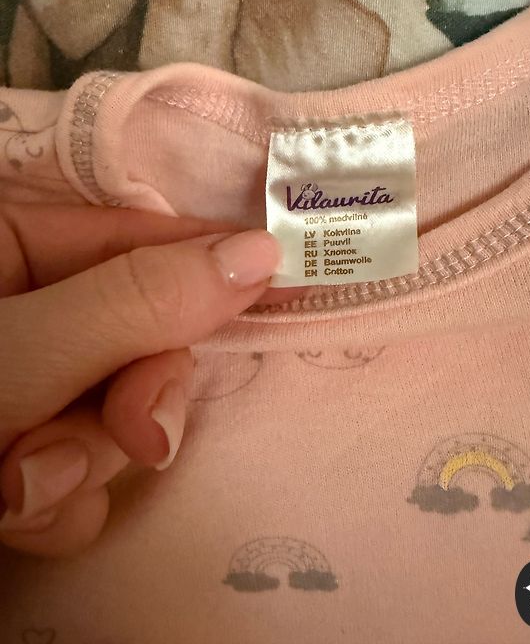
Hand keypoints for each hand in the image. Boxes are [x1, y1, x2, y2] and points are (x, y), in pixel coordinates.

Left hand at [0, 203, 280, 556]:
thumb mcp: (18, 351)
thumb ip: (133, 306)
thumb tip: (255, 256)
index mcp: (9, 251)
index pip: (139, 239)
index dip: (210, 260)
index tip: (283, 273)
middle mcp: (25, 312)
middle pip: (139, 339)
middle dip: (137, 399)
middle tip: (141, 440)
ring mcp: (28, 384)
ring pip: (114, 415)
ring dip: (83, 462)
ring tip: (19, 489)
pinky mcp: (21, 450)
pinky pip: (82, 470)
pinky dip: (60, 502)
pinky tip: (15, 510)